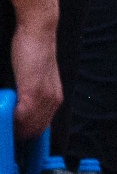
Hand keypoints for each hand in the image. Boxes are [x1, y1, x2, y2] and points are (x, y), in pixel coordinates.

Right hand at [9, 16, 61, 135]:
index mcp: (55, 99)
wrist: (38, 35)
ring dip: (13, 129)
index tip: (14, 138)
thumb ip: (31, 96)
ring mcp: (44, 97)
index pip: (41, 128)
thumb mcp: (35, 79)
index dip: (27, 135)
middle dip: (18, 136)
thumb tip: (19, 111)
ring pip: (28, 126)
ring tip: (3, 123)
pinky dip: (10, 119)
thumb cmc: (34, 54)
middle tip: (5, 131)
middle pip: (35, 131)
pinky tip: (4, 114)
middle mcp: (53, 100)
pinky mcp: (33, 92)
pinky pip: (21, 116)